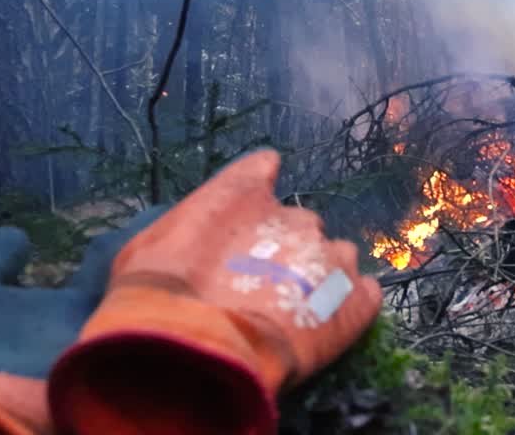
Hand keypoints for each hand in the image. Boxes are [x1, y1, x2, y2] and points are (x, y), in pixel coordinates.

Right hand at [49, 150, 382, 434]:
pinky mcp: (355, 302)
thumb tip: (195, 244)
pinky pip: (365, 295)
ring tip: (296, 310)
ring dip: (320, 276)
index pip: (263, 169)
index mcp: (246, 193)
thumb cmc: (159, 294)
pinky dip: (350, 305)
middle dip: (286, 248)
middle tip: (261, 285)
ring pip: (337, 257)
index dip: (258, 188)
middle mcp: (297, 217)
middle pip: (302, 224)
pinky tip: (328, 322)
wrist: (199, 345)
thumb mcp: (149, 249)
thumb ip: (188, 233)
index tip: (254, 206)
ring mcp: (331, 258)